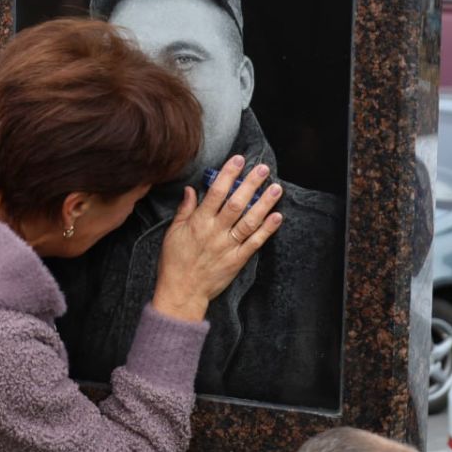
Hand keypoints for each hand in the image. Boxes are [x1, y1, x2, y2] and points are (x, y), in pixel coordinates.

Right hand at [152, 155, 283, 321]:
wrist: (182, 291)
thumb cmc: (174, 261)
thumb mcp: (173, 232)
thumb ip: (185, 210)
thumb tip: (192, 190)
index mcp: (198, 223)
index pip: (216, 192)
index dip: (228, 174)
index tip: (238, 160)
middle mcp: (215, 232)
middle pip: (236, 203)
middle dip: (251, 184)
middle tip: (263, 169)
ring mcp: (228, 246)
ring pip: (249, 221)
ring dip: (264, 204)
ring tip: (276, 188)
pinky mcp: (237, 260)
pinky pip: (255, 242)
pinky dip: (267, 230)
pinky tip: (277, 217)